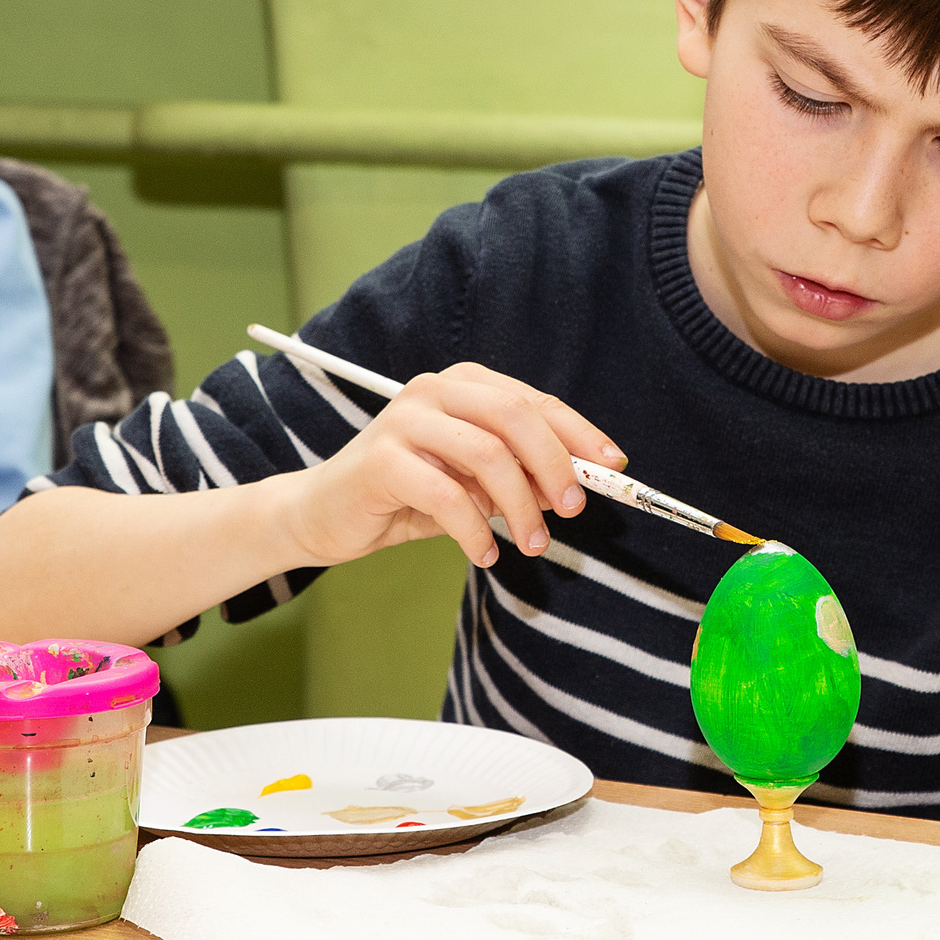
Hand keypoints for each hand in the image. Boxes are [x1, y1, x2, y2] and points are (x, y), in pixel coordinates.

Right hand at [273, 362, 625, 570]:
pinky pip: (446, 495)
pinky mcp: (380, 459)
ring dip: (520, 505)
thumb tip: (577, 487)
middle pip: (515, 417)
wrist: (325, 513)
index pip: (535, 403)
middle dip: (554, 465)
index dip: (580, 434)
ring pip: (486, 454)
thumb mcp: (472, 483)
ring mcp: (404, 421)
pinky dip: (475, 529)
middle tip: (571, 509)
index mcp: (464, 386)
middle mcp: (435, 391)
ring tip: (532, 543)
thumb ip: (517, 476)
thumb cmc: (408, 495)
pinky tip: (484, 552)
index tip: (614, 468)